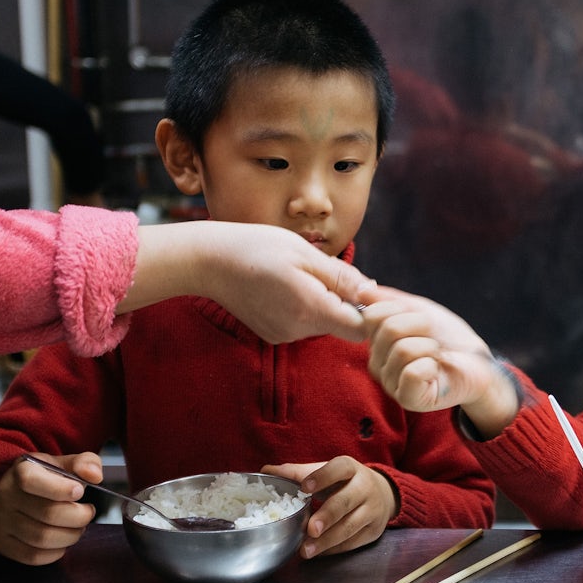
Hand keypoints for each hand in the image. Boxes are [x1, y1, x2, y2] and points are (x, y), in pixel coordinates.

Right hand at [0, 452, 101, 564]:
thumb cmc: (49, 477)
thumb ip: (86, 463)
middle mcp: (7, 496)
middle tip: (88, 513)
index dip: (60, 489)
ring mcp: (2, 521)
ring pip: (42, 538)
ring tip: (79, 527)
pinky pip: (33, 556)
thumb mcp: (67, 463)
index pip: (31, 481)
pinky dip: (56, 551)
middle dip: (78, 516)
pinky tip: (63, 540)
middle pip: (47, 513)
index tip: (80, 491)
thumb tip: (94, 475)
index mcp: (22, 470)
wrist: (20, 492)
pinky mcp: (3, 543)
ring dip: (70, 535)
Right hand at [124, 221, 374, 342]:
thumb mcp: (305, 254)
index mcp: (310, 310)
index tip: (369, 290)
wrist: (207, 260)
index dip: (372, 311)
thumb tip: (375, 292)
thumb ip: (343, 277)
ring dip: (325, 301)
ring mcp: (283, 335)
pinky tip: (286, 285)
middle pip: (343, 325)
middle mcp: (297, 331)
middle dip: (347, 301)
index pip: (361, 328)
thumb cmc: (256, 248)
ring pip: (324, 322)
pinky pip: (303, 323)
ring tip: (302, 274)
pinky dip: (306, 306)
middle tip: (329, 270)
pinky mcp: (273, 333)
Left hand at [263, 457, 397, 556]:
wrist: (383, 494)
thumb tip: (266, 471)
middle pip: (346, 501)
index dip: (323, 477)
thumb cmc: (345, 482)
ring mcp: (372, 510)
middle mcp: (365, 487)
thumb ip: (299, 472)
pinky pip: (353, 542)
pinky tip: (318, 552)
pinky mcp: (374, 530)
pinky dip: (334, 549)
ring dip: (327, 540)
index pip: (339, 469)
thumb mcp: (327, 472)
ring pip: (350, 526)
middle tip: (310, 528)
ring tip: (307, 550)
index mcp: (351, 468)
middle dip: (327, 516)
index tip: (304, 487)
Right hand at [359, 286, 519, 435]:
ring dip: (430, 348)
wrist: (477, 363)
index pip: (373, 314)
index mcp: (377, 341)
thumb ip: (390, 300)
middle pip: (389, 329)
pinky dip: (432, 366)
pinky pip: (413, 372)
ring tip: (436, 356)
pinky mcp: (408, 399)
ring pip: (403, 349)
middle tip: (433, 341)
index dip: (403, 310)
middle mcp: (377, 363)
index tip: (421, 322)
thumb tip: (361, 291)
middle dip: (422, 327)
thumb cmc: (449, 337)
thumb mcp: (420, 310)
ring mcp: (390, 383)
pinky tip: (436, 371)